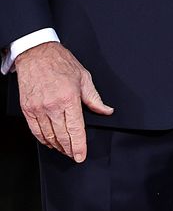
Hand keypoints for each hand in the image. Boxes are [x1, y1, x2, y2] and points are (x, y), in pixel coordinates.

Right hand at [15, 41, 112, 161]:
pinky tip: (51, 142)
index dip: (79, 145)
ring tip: (65, 150)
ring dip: (57, 146)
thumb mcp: (84, 77)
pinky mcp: (28, 110)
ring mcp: (38, 109)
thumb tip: (106, 110)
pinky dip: (44, 140)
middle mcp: (52, 106)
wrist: (37, 55)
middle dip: (70, 149)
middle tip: (75, 155)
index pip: (75, 129)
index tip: (81, 155)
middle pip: (62, 136)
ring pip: (48, 136)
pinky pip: (36, 131)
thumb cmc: (61, 63)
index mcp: (69, 98)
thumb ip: (94, 98)